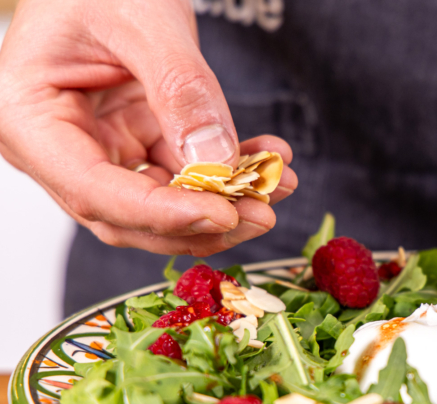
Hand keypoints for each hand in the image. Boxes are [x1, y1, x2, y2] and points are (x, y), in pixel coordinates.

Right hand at [0, 0, 297, 256]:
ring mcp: (100, 150)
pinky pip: (185, 175)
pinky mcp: (137, 144)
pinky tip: (269, 161)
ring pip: (164, 205)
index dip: (161, 214)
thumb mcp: (141, 19)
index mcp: (30, 120)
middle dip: (202, 222)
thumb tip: (216, 159)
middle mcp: (60, 149)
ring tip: (279, 183)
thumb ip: (178, 88)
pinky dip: (229, 173)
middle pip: (130, 215)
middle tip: (263, 213)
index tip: (222, 213)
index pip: (94, 191)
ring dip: (225, 202)